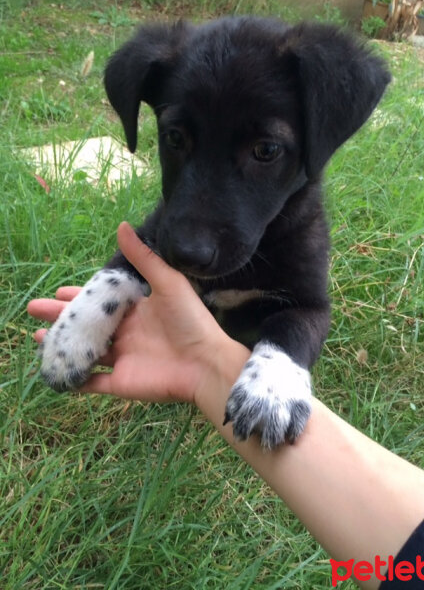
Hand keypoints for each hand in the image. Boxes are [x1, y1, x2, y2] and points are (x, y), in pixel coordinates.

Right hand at [28, 222, 240, 404]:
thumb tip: (122, 225)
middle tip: (34, 308)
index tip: (58, 291)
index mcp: (137, 311)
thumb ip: (143, 257)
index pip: (102, 303)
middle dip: (61, 317)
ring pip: (84, 351)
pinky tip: (54, 371)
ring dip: (62, 344)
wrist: (205, 362)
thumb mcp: (167, 282)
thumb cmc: (189, 320)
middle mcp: (127, 334)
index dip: (80, 297)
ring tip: (37, 335)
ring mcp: (123, 359)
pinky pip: (91, 383)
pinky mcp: (121, 383)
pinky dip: (73, 379)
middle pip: (87, 325)